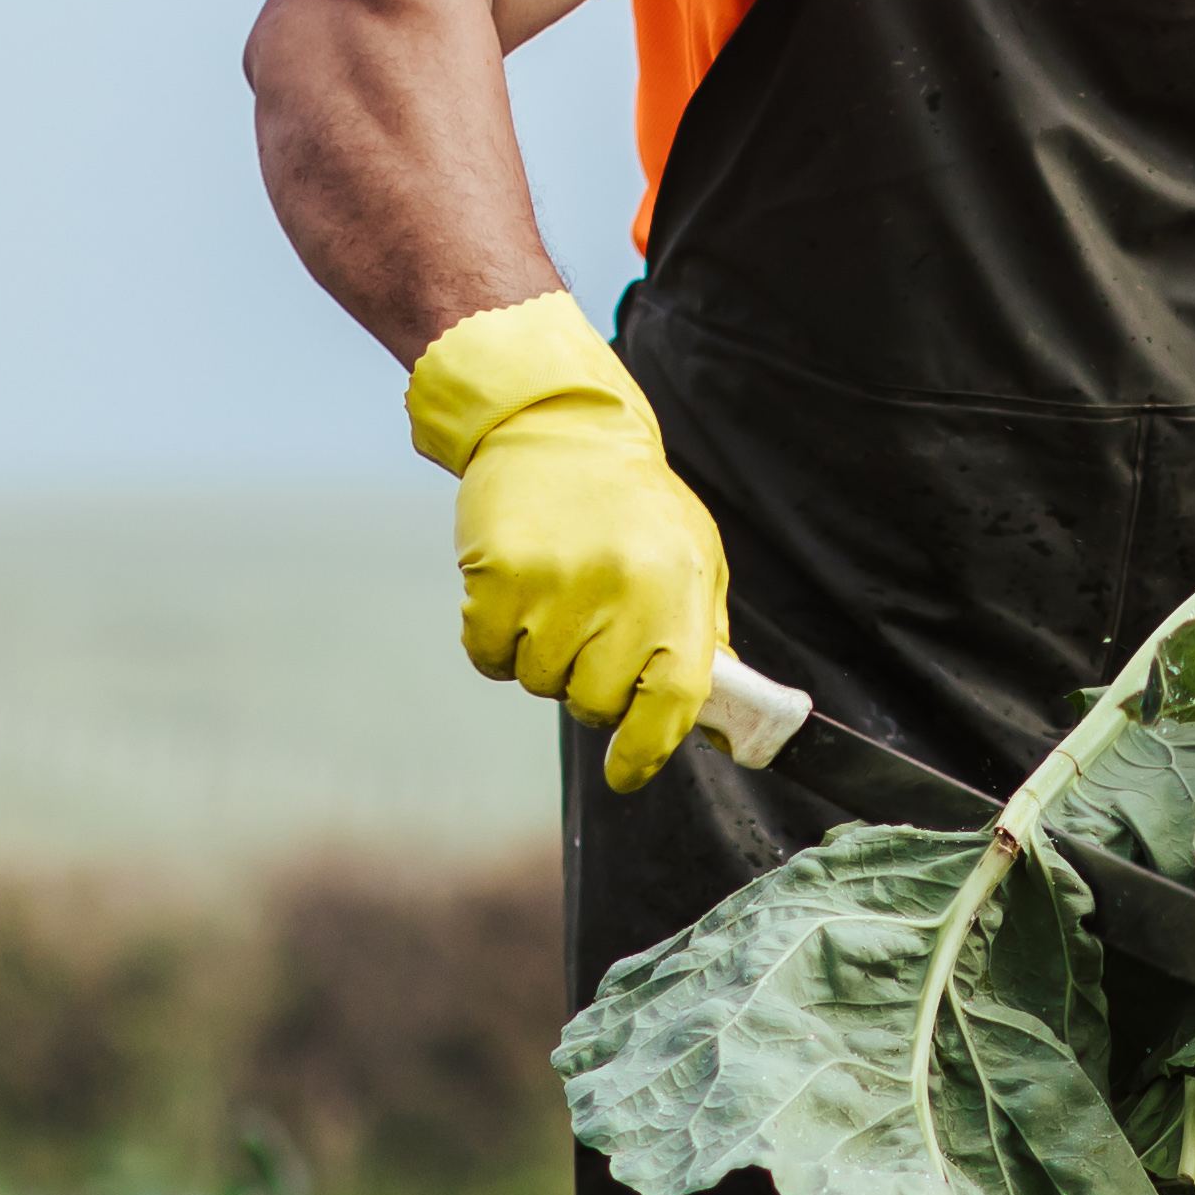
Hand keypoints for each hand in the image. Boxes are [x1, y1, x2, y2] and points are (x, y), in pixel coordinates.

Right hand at [405, 292, 726, 793]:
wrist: (557, 422)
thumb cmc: (634, 501)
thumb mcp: (693, 555)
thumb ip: (701, 635)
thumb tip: (707, 720)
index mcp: (677, 588)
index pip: (672, 700)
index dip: (647, 750)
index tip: (627, 771)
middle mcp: (620, 589)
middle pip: (593, 701)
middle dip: (589, 690)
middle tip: (589, 639)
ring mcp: (554, 583)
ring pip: (537, 682)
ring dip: (541, 659)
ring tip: (556, 599)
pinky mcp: (496, 574)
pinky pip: (488, 656)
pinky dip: (495, 642)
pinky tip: (514, 595)